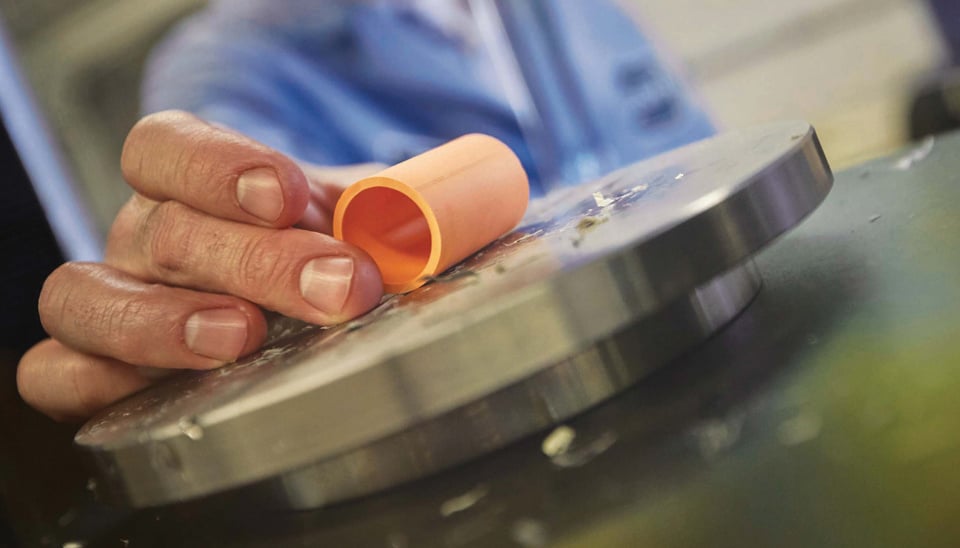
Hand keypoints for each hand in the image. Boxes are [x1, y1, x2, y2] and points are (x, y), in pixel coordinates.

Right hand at [17, 111, 383, 420]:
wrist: (293, 289)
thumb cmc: (317, 246)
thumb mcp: (351, 218)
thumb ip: (379, 215)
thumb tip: (420, 230)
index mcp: (190, 181)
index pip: (167, 147)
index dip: (218, 167)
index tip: (289, 195)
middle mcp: (144, 234)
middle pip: (163, 231)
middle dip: (255, 261)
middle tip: (337, 287)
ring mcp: (111, 298)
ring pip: (85, 297)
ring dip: (164, 320)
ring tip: (240, 337)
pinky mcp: (90, 367)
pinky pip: (56, 374)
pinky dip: (101, 383)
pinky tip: (172, 391)